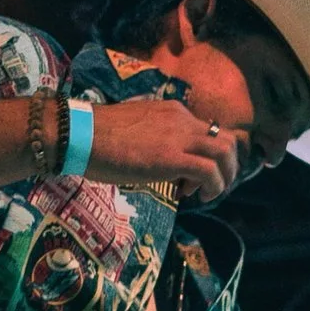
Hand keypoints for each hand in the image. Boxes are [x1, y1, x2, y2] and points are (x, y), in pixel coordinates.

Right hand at [85, 94, 242, 201]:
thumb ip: (153, 141)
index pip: (207, 132)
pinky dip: (212, 186)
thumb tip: (157, 162)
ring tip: (209, 195)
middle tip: (211, 188)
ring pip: (224, 153)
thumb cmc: (98, 137)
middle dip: (227, 167)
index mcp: (173, 112)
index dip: (208, 157)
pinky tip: (198, 197)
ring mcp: (179, 137)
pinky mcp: (173, 158)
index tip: (191, 179)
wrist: (82, 135)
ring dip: (224, 177)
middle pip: (226, 139)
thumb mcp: (135, 132)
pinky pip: (209, 171)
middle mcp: (182, 120)